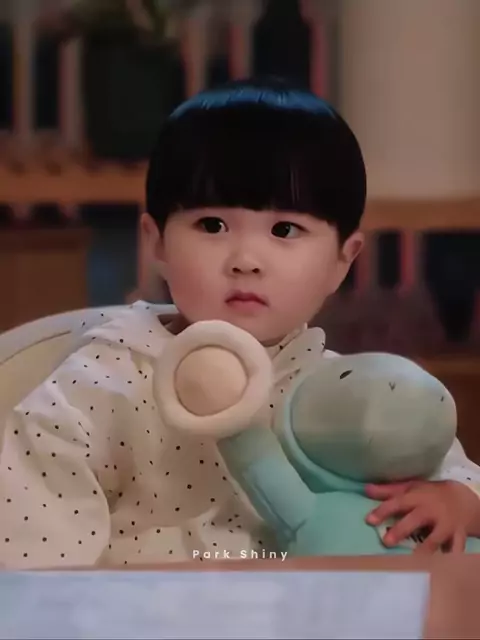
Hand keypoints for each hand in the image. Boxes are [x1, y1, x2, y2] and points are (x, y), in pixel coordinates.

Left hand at [364, 480, 478, 553]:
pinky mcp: (458, 537)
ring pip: (436, 539)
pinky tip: (438, 570)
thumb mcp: (412, 487)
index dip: (383, 510)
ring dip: (424, 551)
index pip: (398, 502)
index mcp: (418, 497)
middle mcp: (432, 511)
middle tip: (386, 542)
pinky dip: (448, 560)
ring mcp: (446, 525)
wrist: (465, 500)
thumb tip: (366, 489)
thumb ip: (389, 490)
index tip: (369, 520)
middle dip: (401, 530)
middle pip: (415, 520)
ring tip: (411, 562)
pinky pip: (455, 550)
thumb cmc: (431, 494)